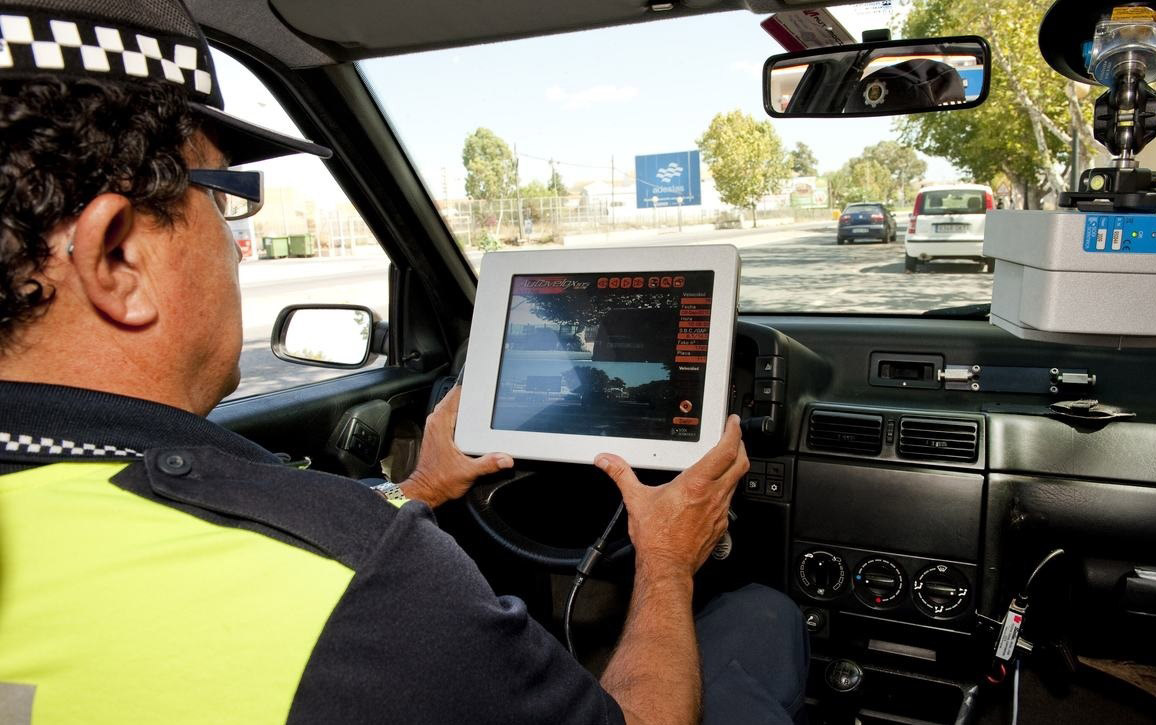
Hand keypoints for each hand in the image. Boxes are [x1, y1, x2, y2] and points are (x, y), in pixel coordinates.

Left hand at [401, 385, 513, 507]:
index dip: (472, 390)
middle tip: (489, 400)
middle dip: (472, 398)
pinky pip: (450, 416)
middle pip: (456, 398)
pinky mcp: (437, 433)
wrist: (426, 491)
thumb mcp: (468, 472)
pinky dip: (462, 416)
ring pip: (453, 406)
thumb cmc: (439, 481)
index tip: (485, 390)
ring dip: (467, 407)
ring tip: (484, 410)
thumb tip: (506, 458)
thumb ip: (489, 463)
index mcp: (440, 423)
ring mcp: (435, 427)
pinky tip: (474, 423)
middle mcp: (436, 422)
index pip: (455, 394)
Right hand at [595, 415, 747, 579]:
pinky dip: (724, 490)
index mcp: (696, 483)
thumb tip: (606, 460)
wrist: (666, 567)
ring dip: (732, 468)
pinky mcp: (720, 525)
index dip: (733, 433)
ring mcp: (720, 511)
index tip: (732, 424)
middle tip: (734, 437)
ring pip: (736, 483)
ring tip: (723, 462)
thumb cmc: (656, 537)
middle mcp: (713, 495)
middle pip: (740, 463)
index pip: (725, 451)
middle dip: (740, 446)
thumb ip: (621, 474)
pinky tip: (712, 492)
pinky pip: (728, 502)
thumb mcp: (636, 499)